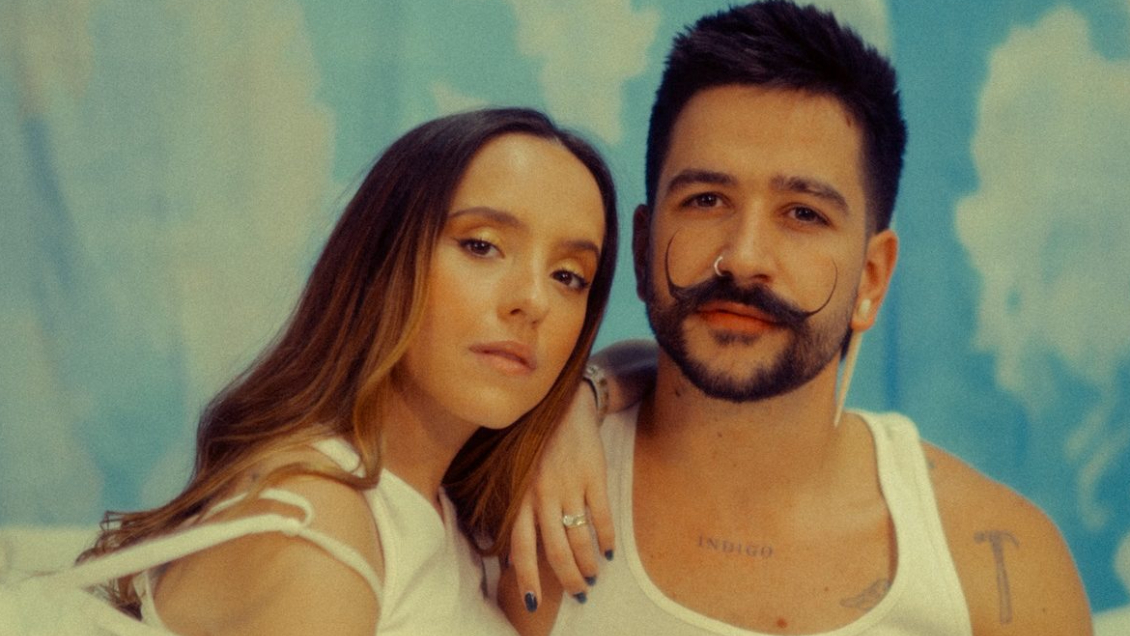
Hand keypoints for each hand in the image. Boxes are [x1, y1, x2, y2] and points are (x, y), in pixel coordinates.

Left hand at [508, 384, 613, 609]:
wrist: (566, 406)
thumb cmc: (537, 445)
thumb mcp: (519, 476)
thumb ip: (518, 512)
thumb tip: (513, 556)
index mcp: (521, 496)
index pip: (520, 546)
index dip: (527, 577)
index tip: (533, 602)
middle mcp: (543, 494)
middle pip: (554, 550)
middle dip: (567, 578)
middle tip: (578, 594)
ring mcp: (570, 485)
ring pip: (579, 538)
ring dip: (587, 563)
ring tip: (593, 577)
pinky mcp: (594, 476)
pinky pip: (601, 516)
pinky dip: (606, 538)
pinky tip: (608, 551)